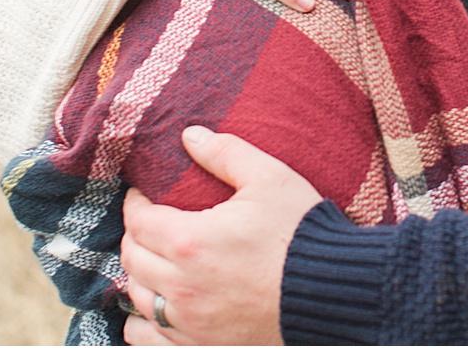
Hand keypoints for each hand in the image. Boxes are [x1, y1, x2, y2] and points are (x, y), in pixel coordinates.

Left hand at [121, 126, 323, 345]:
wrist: (335, 293)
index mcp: (191, 241)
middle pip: (132, 258)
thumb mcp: (269, 179)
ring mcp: (191, 322)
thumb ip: (226, 153)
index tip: (145, 194)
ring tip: (156, 260)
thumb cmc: (302, 234)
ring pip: (138, 298)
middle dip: (137, 235)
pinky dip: (145, 323)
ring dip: (140, 275)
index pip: (138, 221)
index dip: (136, 203)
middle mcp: (182, 286)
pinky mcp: (203, 346)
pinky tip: (159, 305)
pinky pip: (150, 339)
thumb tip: (189, 135)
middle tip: (151, 222)